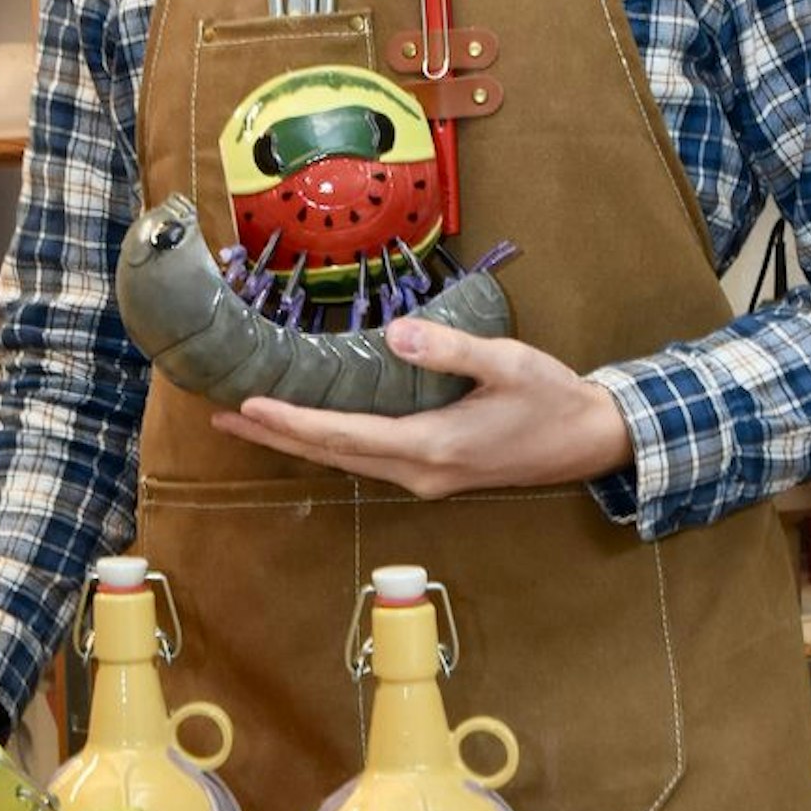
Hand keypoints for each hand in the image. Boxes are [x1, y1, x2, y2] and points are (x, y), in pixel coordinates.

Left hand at [210, 314, 631, 498]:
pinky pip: (367, 458)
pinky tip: (311, 429)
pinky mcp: (433, 471)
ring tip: (249, 422)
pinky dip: (330, 442)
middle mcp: (419, 471)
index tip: (247, 408)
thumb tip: (396, 333)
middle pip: (332, 455)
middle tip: (220, 417)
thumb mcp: (509, 364)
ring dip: (297, 441)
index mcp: (432, 446)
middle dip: (275, 436)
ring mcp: (425, 477)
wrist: (589, 441)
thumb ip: (451, 349)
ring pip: (346, 460)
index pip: (346, 435)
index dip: (293, 423)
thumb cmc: (552, 398)